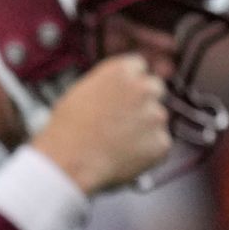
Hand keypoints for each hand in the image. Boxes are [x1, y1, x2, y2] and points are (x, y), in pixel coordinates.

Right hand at [29, 52, 173, 194]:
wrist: (69, 163)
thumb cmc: (66, 131)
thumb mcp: (81, 92)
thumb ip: (108, 86)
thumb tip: (119, 91)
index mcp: (122, 71)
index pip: (138, 66)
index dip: (129, 82)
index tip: (124, 94)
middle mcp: (144, 88)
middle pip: (154, 88)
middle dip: (143, 101)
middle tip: (124, 120)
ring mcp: (157, 116)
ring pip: (156, 119)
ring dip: (144, 128)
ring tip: (116, 144)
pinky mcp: (162, 143)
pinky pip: (159, 145)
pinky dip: (147, 152)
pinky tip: (123, 157)